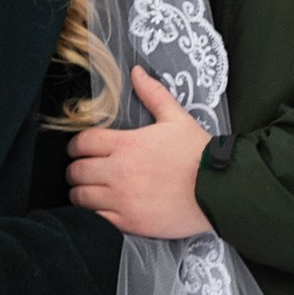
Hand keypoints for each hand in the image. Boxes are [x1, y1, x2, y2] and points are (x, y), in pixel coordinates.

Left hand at [65, 70, 215, 238]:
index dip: (75, 146)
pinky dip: (92, 215)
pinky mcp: (130, 222)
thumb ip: (153, 94)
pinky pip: (95, 220)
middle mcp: (120, 171)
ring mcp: (123, 199)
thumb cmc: (198, 153)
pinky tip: (100, 210)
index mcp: (127, 144)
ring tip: (87, 192)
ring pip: (81, 197)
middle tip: (82, 171)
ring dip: (79, 193)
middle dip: (75, 170)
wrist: (219, 189)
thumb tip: (136, 72)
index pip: (83, 142)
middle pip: (76, 171)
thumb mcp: (176, 118)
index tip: (77, 150)